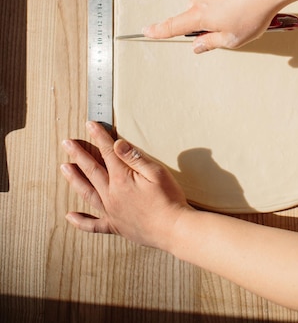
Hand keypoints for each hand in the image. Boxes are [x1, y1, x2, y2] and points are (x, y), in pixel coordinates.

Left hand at [60, 121, 192, 249]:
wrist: (174, 230)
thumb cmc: (169, 199)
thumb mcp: (156, 172)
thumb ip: (134, 158)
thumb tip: (117, 144)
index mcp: (122, 179)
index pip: (107, 152)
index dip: (98, 137)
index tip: (89, 125)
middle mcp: (112, 195)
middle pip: (92, 170)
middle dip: (79, 154)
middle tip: (67, 143)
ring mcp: (112, 212)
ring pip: (88, 193)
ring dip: (74, 179)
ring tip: (64, 168)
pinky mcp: (116, 226)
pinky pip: (94, 225)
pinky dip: (80, 221)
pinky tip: (69, 216)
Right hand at [142, 0, 278, 52]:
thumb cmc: (253, 12)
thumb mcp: (232, 39)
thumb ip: (211, 43)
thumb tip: (197, 46)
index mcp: (199, 15)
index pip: (173, 26)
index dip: (159, 31)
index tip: (147, 31)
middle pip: (193, 18)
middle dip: (206, 27)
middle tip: (228, 31)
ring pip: (207, 8)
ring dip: (218, 16)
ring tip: (242, 18)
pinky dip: (227, 6)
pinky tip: (244, 8)